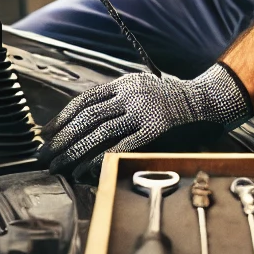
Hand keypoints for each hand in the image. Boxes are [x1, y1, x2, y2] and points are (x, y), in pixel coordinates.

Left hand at [38, 62, 251, 179]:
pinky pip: (122, 146)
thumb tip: (86, 123)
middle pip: (87, 118)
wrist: (208, 100)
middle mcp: (130, 93)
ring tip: (61, 167)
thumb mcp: (143, 89)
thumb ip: (118, 101)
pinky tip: (87, 170)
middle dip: (62, 139)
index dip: (62, 118)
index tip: (46, 134)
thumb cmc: (173, 100)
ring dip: (76, 152)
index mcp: (124, 83)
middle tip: (46, 156)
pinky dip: (101, 159)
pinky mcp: (156, 128)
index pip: (84, 101)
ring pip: (99, 132)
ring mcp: (143, 110)